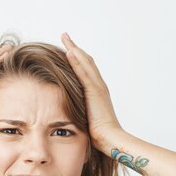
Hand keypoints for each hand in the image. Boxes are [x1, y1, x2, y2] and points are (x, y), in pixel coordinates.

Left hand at [61, 32, 123, 146]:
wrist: (110, 139)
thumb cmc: (99, 135)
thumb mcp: (86, 119)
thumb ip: (80, 111)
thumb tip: (70, 113)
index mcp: (97, 92)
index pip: (86, 70)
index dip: (77, 58)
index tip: (68, 49)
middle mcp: (99, 86)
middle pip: (87, 61)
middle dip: (75, 48)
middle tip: (65, 36)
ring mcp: (98, 88)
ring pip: (86, 62)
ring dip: (74, 48)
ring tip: (65, 37)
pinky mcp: (95, 92)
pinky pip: (84, 73)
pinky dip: (77, 61)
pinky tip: (69, 52)